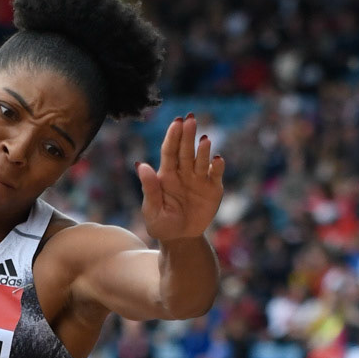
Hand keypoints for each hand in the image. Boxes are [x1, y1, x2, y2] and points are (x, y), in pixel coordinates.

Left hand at [137, 114, 224, 242]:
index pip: (169, 151)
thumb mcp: (152, 210)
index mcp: (166, 175)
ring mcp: (199, 179)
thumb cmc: (161, 224)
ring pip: (201, 160)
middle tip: (191, 118)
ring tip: (204, 139)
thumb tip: (140, 165)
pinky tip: (217, 159)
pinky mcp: (213, 188)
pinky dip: (217, 167)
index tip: (177, 122)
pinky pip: (215, 175)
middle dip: (188, 135)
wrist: (180, 239)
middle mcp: (183, 172)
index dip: (173, 136)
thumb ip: (149, 189)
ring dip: (203, 150)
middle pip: (186, 150)